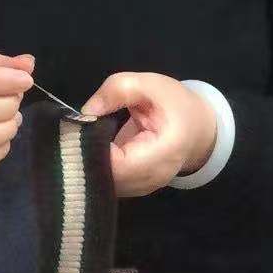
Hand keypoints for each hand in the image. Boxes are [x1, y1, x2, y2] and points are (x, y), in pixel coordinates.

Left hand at [82, 72, 216, 197]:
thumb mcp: (149, 84)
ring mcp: (144, 188)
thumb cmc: (175, 104)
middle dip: (86, 156)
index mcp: (164, 151)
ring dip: (89, 164)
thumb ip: (117, 90)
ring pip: (105, 185)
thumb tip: (85, 112)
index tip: (82, 128)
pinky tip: (92, 149)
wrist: (197, 128)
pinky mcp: (135, 189)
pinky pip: (108, 183)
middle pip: (108, 178)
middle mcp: (154, 177)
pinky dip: (97, 168)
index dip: (93, 149)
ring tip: (83, 139)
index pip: (118, 164)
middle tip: (75, 133)